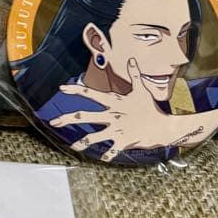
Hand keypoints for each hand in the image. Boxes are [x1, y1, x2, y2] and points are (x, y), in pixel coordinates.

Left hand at [48, 59, 177, 162]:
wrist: (164, 127)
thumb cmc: (151, 108)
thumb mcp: (141, 90)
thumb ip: (134, 75)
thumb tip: (132, 59)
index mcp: (114, 102)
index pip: (91, 94)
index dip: (76, 90)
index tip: (62, 88)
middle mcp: (113, 115)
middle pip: (86, 116)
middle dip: (68, 118)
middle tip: (53, 121)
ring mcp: (117, 129)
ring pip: (95, 137)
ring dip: (82, 142)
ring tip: (72, 147)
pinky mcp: (124, 142)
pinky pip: (111, 151)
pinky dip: (106, 156)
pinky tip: (100, 159)